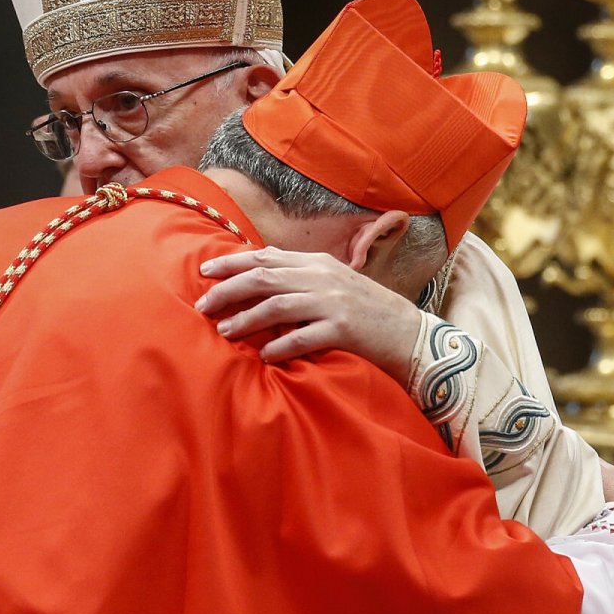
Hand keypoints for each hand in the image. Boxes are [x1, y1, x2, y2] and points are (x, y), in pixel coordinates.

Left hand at [194, 246, 423, 384]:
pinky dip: (280, 347)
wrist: (411, 333)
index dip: (233, 262)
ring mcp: (334, 302)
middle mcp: (323, 277)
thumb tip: (260, 277)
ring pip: (278, 305)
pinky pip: (303, 337)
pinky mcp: (344, 329)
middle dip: (228, 289)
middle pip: (264, 278)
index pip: (266, 256)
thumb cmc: (367, 311)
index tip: (205, 270)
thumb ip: (301, 278)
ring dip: (246, 319)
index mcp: (318, 263)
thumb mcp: (334, 283)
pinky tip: (264, 356)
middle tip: (203, 304)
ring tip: (224, 331)